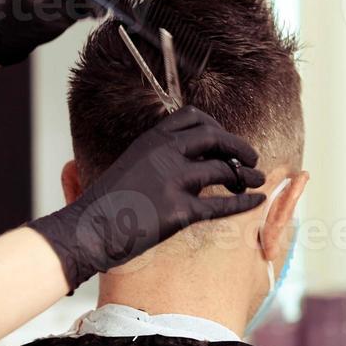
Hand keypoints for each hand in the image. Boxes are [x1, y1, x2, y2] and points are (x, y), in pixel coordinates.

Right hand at [28, 107, 268, 290]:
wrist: (89, 229)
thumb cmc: (106, 202)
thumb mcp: (130, 163)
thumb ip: (157, 155)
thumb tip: (186, 155)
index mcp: (152, 139)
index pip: (194, 117)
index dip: (217, 126)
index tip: (225, 140)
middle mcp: (164, 153)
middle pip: (215, 137)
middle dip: (238, 147)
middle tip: (251, 159)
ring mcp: (173, 180)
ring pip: (223, 170)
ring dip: (245, 176)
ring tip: (255, 182)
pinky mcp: (179, 211)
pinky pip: (221, 204)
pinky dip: (244, 203)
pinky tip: (256, 202)